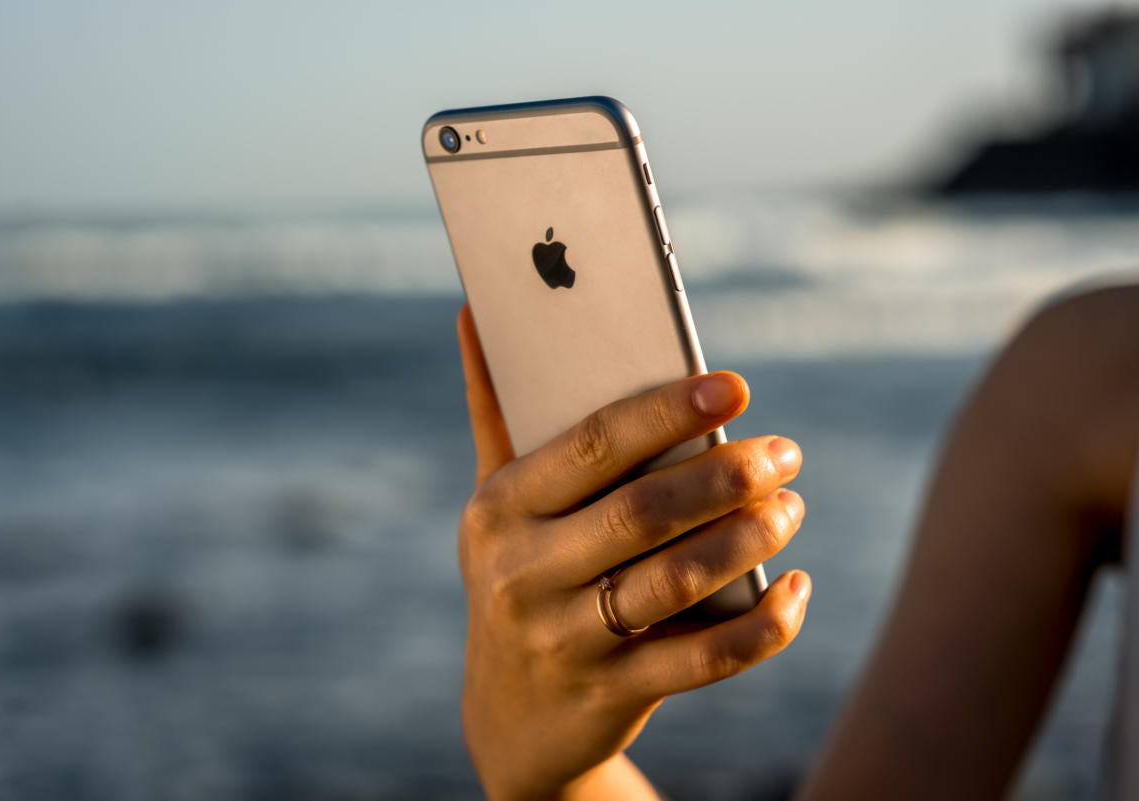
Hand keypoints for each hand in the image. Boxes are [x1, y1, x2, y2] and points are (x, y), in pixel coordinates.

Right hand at [455, 307, 811, 800]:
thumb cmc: (517, 575)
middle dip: (725, 477)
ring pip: (678, 582)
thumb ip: (495, 411)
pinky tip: (793, 588)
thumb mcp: (496, 503)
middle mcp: (522, 574)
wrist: (513, 717)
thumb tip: (477, 308)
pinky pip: (704, 659)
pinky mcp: (611, 695)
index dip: (667, 411)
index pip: (592, 446)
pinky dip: (763, 624)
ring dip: (750, 540)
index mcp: (500, 508)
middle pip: (642, 512)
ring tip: (790, 507)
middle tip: (783, 453)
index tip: (735, 388)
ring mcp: (564, 640)